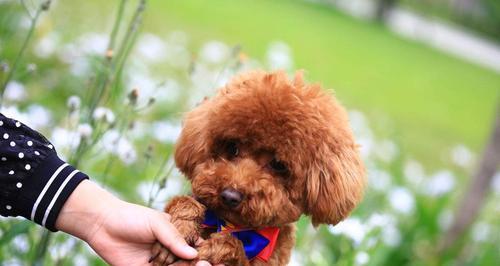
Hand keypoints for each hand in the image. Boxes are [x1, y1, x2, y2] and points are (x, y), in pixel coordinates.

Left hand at [55, 180, 209, 265]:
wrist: (102, 225)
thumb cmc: (132, 217)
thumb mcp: (157, 223)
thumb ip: (175, 238)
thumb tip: (194, 253)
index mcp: (177, 235)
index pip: (197, 246)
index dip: (209, 253)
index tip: (220, 258)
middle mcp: (170, 250)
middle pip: (190, 262)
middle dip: (201, 265)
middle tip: (208, 265)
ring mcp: (159, 263)